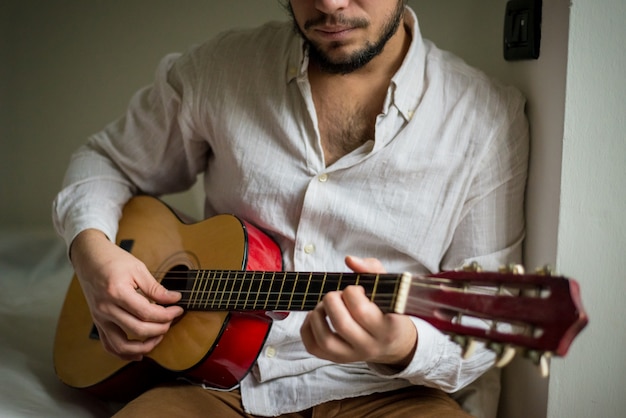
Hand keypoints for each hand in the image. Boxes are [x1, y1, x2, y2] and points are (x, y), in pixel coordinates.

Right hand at [70, 229, 183, 360]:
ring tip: (158, 338)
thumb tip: (174, 299)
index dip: (166, 314)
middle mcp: (106, 309)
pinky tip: (138, 353)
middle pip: (137, 330)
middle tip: (171, 321)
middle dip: (160, 329)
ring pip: (121, 345)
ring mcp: (100, 318)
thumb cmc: (113, 260)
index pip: (147, 312)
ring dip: (143, 347)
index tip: (178, 309)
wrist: (89, 258)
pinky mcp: (98, 322)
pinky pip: (109, 345)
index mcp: (117, 293)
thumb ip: (155, 288)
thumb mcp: (138, 268)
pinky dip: (124, 353)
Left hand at [300, 256, 416, 367]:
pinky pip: (314, 348)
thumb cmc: (387, 309)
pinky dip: (307, 328)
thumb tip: (349, 260)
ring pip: (326, 340)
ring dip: (318, 315)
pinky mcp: (337, 359)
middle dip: (333, 301)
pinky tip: (316, 315)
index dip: (352, 293)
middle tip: (338, 294)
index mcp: (388, 327)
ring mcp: (352, 356)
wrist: (393, 343)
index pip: (362, 311)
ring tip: (324, 304)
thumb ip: (372, 269)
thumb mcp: (388, 288)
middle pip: (342, 325)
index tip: (356, 288)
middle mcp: (370, 346)